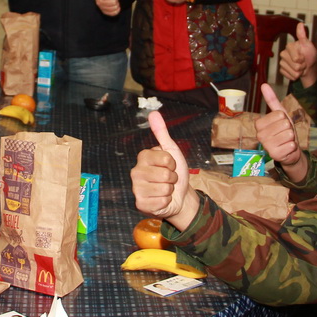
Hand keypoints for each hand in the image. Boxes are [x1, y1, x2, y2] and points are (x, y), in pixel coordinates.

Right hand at [130, 111, 199, 229]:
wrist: (180, 196)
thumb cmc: (175, 173)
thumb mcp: (172, 151)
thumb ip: (162, 133)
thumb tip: (153, 113)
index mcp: (143, 157)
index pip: (166, 158)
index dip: (173, 164)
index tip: (171, 166)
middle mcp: (136, 172)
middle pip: (165, 174)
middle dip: (173, 178)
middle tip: (169, 180)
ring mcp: (137, 189)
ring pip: (164, 188)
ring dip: (170, 190)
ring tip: (165, 189)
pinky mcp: (140, 204)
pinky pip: (161, 202)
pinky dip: (166, 202)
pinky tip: (161, 200)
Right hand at [257, 84, 306, 182]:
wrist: (289, 150)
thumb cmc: (284, 131)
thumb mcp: (280, 114)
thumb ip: (271, 100)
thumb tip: (264, 84)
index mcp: (259, 124)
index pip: (279, 114)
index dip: (284, 118)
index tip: (280, 124)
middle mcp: (260, 135)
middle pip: (285, 123)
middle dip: (289, 128)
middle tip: (284, 134)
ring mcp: (266, 146)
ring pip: (288, 134)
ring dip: (291, 138)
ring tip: (286, 141)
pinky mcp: (275, 155)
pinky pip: (291, 145)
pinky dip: (292, 147)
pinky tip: (287, 149)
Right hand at [279, 22, 316, 87]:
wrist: (309, 66)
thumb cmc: (309, 54)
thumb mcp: (308, 44)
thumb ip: (302, 35)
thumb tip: (300, 23)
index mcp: (289, 46)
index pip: (295, 57)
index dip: (302, 59)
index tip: (304, 57)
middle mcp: (283, 53)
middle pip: (294, 65)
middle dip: (302, 66)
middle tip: (304, 62)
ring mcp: (282, 62)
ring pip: (292, 71)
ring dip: (299, 71)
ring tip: (301, 67)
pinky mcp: (282, 70)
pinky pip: (288, 75)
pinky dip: (295, 76)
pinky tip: (298, 72)